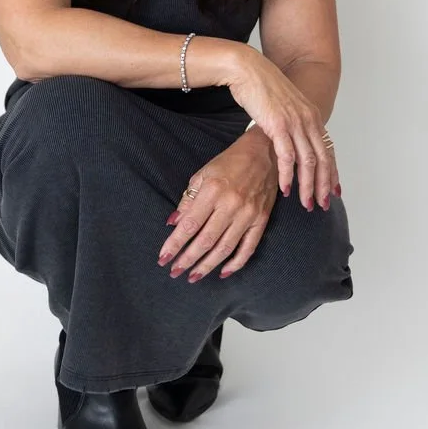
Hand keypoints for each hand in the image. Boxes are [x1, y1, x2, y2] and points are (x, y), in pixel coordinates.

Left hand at [158, 133, 279, 281]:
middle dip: (187, 259)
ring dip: (207, 265)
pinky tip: (223, 272)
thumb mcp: (203, 174)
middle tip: (174, 272)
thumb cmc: (230, 162)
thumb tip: (173, 223)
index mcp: (212, 190)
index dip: (174, 244)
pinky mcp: (262, 219)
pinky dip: (236, 263)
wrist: (264, 152)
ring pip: (225, 248)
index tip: (163, 258)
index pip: (189, 224)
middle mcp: (230, 204)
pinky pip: (248, 247)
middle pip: (205, 240)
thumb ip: (188, 200)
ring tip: (192, 276)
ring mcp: (248, 213)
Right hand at [223, 46, 339, 205]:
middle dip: (324, 185)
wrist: (248, 69)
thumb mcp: (283, 108)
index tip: (333, 192)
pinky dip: (288, 175)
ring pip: (308, 162)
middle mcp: (308, 120)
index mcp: (312, 116)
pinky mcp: (279, 125)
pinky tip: (286, 189)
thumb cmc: (261, 88)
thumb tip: (289, 141)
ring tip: (306, 203)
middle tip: (322, 204)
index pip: (328, 150)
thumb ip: (291, 124)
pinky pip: (288, 157)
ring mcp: (295, 122)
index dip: (332, 173)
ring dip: (308, 186)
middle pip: (323, 159)